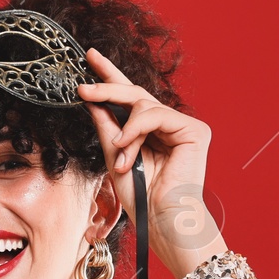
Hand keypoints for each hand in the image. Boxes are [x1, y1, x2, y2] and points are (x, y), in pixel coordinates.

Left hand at [76, 48, 222, 273]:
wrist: (160, 220)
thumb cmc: (141, 197)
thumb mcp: (114, 155)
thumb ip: (106, 126)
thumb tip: (90, 99)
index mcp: (151, 132)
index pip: (129, 99)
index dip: (110, 77)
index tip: (89, 58)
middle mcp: (169, 126)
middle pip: (135, 94)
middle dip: (107, 87)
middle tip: (83, 87)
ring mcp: (183, 126)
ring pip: (143, 105)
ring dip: (124, 131)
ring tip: (119, 153)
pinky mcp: (195, 130)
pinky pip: (156, 114)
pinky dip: (136, 129)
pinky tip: (127, 146)